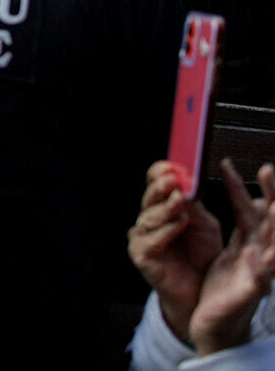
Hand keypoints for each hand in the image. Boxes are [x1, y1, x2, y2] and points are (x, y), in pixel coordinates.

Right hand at [130, 159, 223, 340]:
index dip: (160, 172)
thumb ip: (194, 206)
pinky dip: (167, 231)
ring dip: (167, 207)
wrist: (200, 290)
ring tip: (181, 200)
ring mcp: (141, 236)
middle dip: (161, 186)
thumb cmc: (201, 256)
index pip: (154, 183)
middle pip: (149, 196)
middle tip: (174, 178)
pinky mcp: (141, 254)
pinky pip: (151, 239)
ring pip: (149, 216)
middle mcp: (148, 218)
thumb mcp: (204, 225)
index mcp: (162, 206)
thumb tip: (187, 182)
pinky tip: (180, 224)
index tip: (173, 165)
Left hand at [192, 159, 274, 355]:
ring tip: (274, 208)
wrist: (216, 324)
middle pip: (268, 223)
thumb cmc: (225, 285)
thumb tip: (249, 193)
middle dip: (271, 197)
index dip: (239, 186)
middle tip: (267, 169)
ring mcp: (258, 274)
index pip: (248, 209)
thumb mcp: (232, 249)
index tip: (226, 162)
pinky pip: (260, 280)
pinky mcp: (250, 294)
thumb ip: (242, 225)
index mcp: (250, 243)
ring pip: (272, 248)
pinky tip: (258, 253)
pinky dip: (260, 266)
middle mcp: (259, 255)